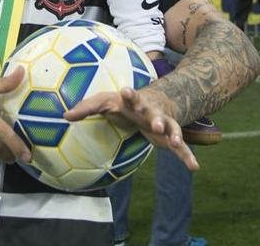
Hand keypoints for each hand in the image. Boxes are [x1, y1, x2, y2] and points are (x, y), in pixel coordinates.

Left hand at [63, 85, 198, 170]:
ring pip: (172, 129)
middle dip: (157, 118)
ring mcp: (164, 124)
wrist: (154, 102)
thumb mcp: (105, 103)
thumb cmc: (124, 104)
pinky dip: (188, 156)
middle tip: (157, 123)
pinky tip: (195, 167)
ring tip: (175, 143)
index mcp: (135, 102)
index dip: (129, 95)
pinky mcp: (170, 137)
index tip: (125, 91)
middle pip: (155, 114)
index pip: (131, 97)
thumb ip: (87, 108)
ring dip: (174, 135)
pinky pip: (181, 148)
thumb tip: (65, 116)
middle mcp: (152, 112)